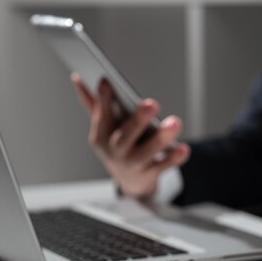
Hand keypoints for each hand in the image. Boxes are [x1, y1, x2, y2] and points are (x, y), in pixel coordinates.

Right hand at [70, 73, 189, 197]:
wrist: (131, 183)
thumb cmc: (118, 145)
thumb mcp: (104, 127)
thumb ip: (93, 103)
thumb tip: (77, 78)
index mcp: (102, 135)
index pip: (102, 115)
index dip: (103, 99)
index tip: (106, 81)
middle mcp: (115, 151)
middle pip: (125, 136)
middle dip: (138, 120)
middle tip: (152, 103)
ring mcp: (132, 164)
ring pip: (146, 152)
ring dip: (161, 138)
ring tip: (175, 122)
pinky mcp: (149, 175)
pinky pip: (162, 166)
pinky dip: (174, 158)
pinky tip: (184, 148)